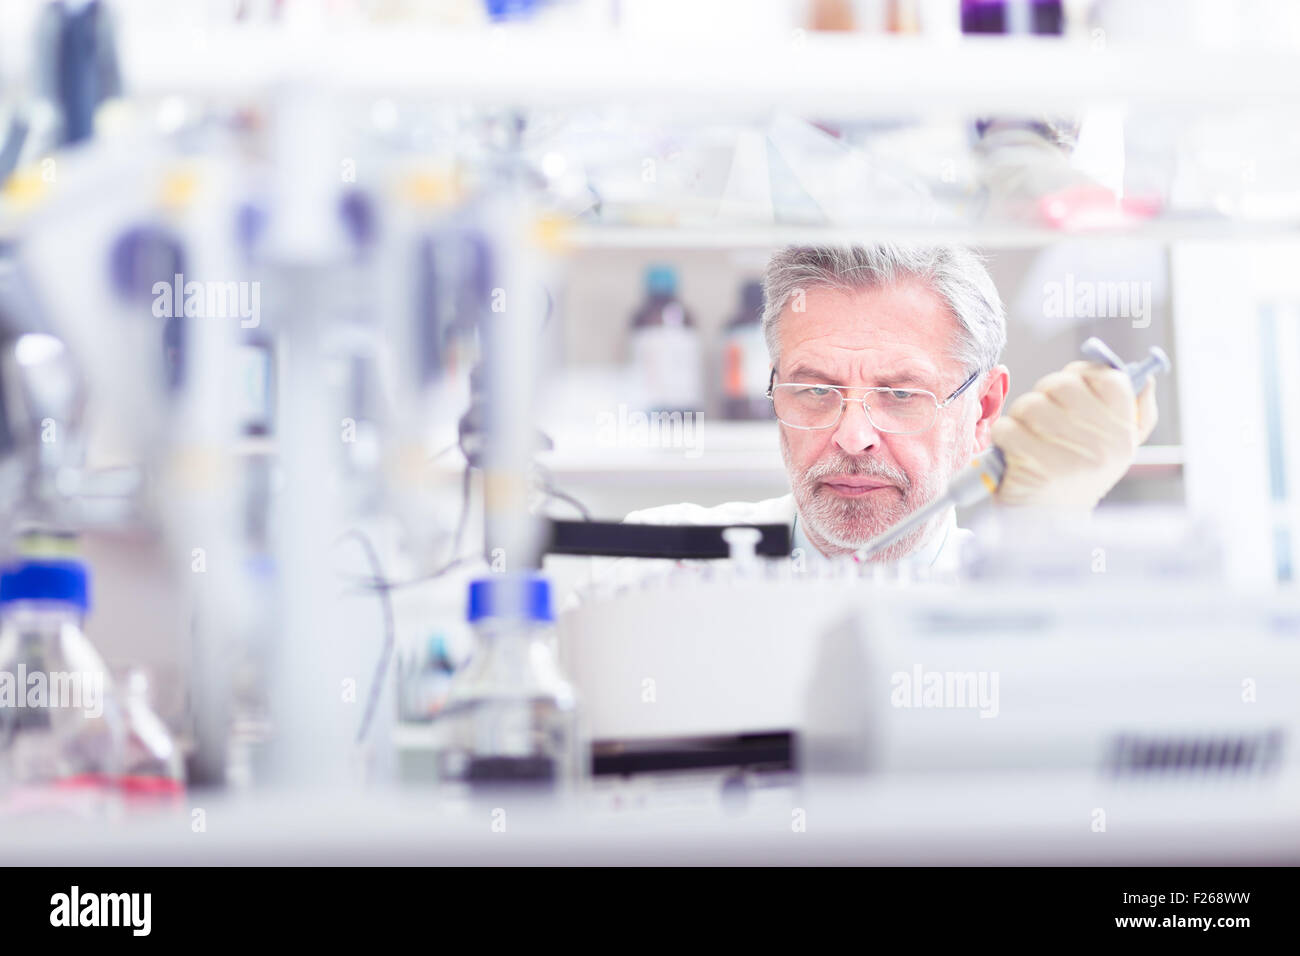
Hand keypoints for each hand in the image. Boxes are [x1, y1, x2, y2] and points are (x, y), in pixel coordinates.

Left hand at [990, 360, 1157, 510]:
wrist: (1050, 526)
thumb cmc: (1077, 477)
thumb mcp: (1115, 448)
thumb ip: (1135, 410)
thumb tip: (1145, 378)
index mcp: (1124, 433)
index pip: (1108, 378)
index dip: (1080, 374)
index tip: (1067, 390)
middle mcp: (1103, 446)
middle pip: (1062, 385)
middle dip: (1043, 393)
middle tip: (1040, 413)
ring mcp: (1070, 459)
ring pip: (1031, 405)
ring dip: (1020, 415)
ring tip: (1027, 433)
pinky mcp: (1036, 470)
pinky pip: (1008, 429)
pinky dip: (1004, 435)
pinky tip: (1013, 450)